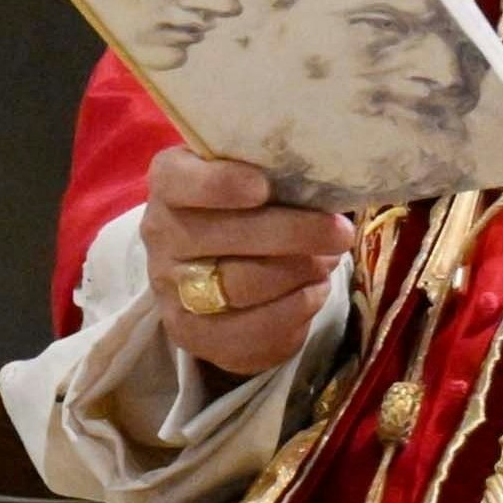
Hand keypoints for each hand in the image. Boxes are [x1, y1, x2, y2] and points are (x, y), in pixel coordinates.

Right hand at [141, 150, 354, 383]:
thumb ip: (274, 170)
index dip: (220, 184)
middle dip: (293, 234)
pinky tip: (314, 292)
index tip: (264, 187)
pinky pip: (249, 330)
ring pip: (241, 285)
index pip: (179, 180)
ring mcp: (171, 287)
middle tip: (340, 233)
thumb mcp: (251, 175)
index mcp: (170, 182)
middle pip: (225, 237)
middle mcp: (161, 233)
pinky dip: (294, 309)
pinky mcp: (191, 332)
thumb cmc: (245, 208)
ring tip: (329, 261)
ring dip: (299, 272)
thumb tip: (328, 181)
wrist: (214, 268)